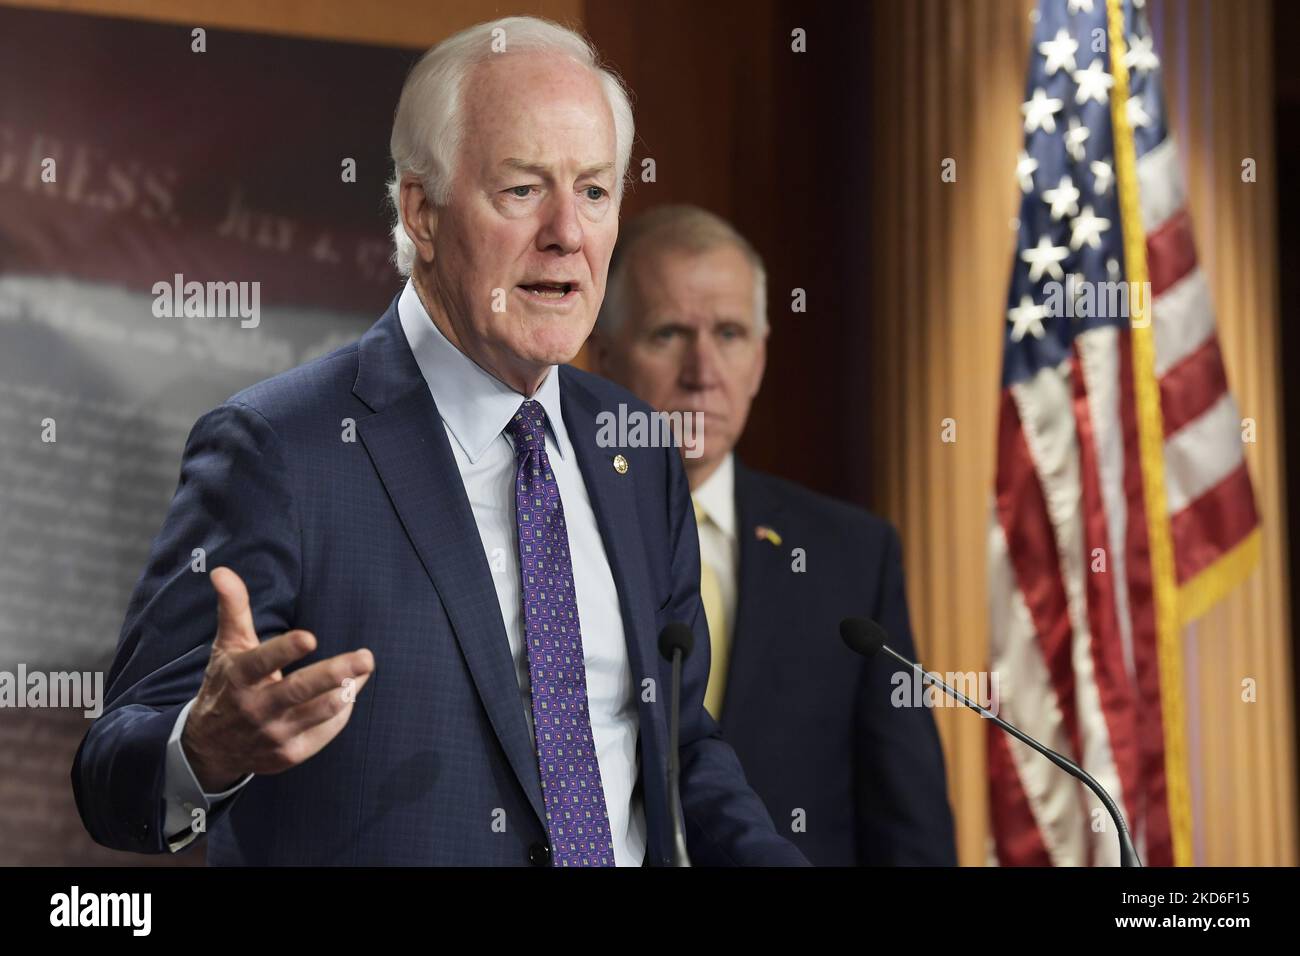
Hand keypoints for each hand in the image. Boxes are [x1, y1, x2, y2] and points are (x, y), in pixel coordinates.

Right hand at [181, 566, 374, 791]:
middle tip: (366, 657)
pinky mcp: (290, 754)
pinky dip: (341, 711)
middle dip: (336, 673)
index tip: (310, 637)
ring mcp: (273, 734)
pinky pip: (326, 731)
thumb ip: (234, 608)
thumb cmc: (227, 685)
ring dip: (347, 690)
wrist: (210, 747)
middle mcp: (255, 708)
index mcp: (240, 676)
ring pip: (320, 711)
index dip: (285, 650)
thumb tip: (222, 570)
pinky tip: (347, 693)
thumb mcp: (227, 647)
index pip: (262, 662)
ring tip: (362, 670)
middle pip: (300, 690)